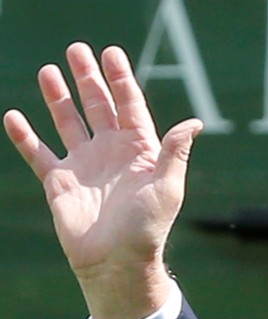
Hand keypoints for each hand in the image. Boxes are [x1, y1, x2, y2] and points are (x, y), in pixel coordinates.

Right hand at [3, 42, 202, 318]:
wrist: (117, 263)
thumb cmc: (148, 227)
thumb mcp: (168, 186)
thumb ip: (174, 151)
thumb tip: (194, 122)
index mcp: (139, 150)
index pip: (130, 105)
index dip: (121, 79)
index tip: (111, 53)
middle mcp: (111, 152)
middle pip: (98, 106)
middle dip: (88, 79)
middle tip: (76, 50)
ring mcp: (84, 165)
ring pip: (68, 122)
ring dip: (58, 98)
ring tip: (48, 71)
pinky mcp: (60, 182)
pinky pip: (38, 153)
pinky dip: (25, 136)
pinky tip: (14, 116)